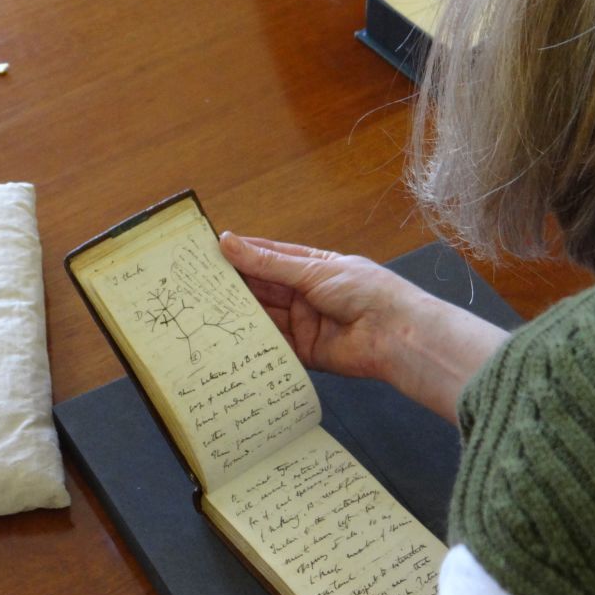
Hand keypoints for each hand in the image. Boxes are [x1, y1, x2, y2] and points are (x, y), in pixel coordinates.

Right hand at [219, 233, 508, 423]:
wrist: (396, 334)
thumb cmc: (365, 291)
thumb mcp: (313, 270)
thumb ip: (268, 263)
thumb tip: (228, 242)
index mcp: (314, 267)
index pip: (270, 257)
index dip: (242, 254)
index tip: (210, 250)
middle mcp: (307, 294)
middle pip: (264, 287)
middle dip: (235, 285)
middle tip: (198, 282)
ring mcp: (305, 323)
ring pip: (265, 315)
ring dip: (240, 312)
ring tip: (205, 306)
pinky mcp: (304, 352)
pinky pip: (273, 345)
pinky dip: (254, 339)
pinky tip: (229, 334)